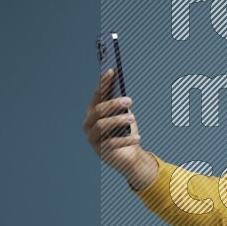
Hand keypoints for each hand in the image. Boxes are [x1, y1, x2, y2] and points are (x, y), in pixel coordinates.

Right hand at [82, 69, 156, 188]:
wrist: (128, 154)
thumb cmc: (125, 130)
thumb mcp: (124, 114)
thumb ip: (121, 104)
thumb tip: (123, 90)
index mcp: (93, 110)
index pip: (97, 94)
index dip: (104, 82)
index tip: (112, 71)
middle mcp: (88, 123)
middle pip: (98, 110)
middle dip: (113, 103)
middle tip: (129, 100)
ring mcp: (92, 137)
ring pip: (102, 126)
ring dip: (118, 120)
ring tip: (133, 118)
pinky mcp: (100, 150)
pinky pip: (111, 143)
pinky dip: (125, 140)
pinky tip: (138, 137)